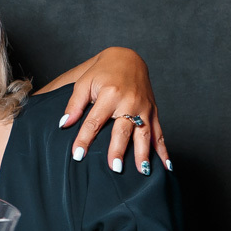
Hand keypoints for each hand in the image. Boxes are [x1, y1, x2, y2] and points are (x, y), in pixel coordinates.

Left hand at [59, 46, 168, 173]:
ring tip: (143, 172)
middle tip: (114, 168)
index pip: (94, 121)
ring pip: (145, 134)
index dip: (84, 139)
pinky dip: (163, 150)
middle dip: (118, 150)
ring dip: (144, 154)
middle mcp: (130, 101)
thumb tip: (63, 125)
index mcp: (110, 94)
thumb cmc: (102, 72)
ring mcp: (144, 107)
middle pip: (123, 130)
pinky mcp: (153, 111)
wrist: (127, 59)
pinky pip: (159, 133)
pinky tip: (167, 165)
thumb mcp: (83, 83)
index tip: (78, 155)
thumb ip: (74, 105)